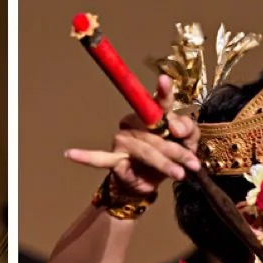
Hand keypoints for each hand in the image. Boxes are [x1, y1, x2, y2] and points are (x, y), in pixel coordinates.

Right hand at [63, 74, 200, 196]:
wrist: (152, 182)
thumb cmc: (169, 157)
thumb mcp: (188, 144)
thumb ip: (188, 131)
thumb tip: (177, 127)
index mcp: (153, 115)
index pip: (158, 102)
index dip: (162, 91)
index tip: (164, 80)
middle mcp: (136, 122)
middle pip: (157, 133)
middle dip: (178, 150)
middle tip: (192, 163)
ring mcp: (123, 138)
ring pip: (144, 149)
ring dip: (164, 163)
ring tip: (179, 174)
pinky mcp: (113, 157)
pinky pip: (98, 157)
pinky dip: (84, 157)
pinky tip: (70, 154)